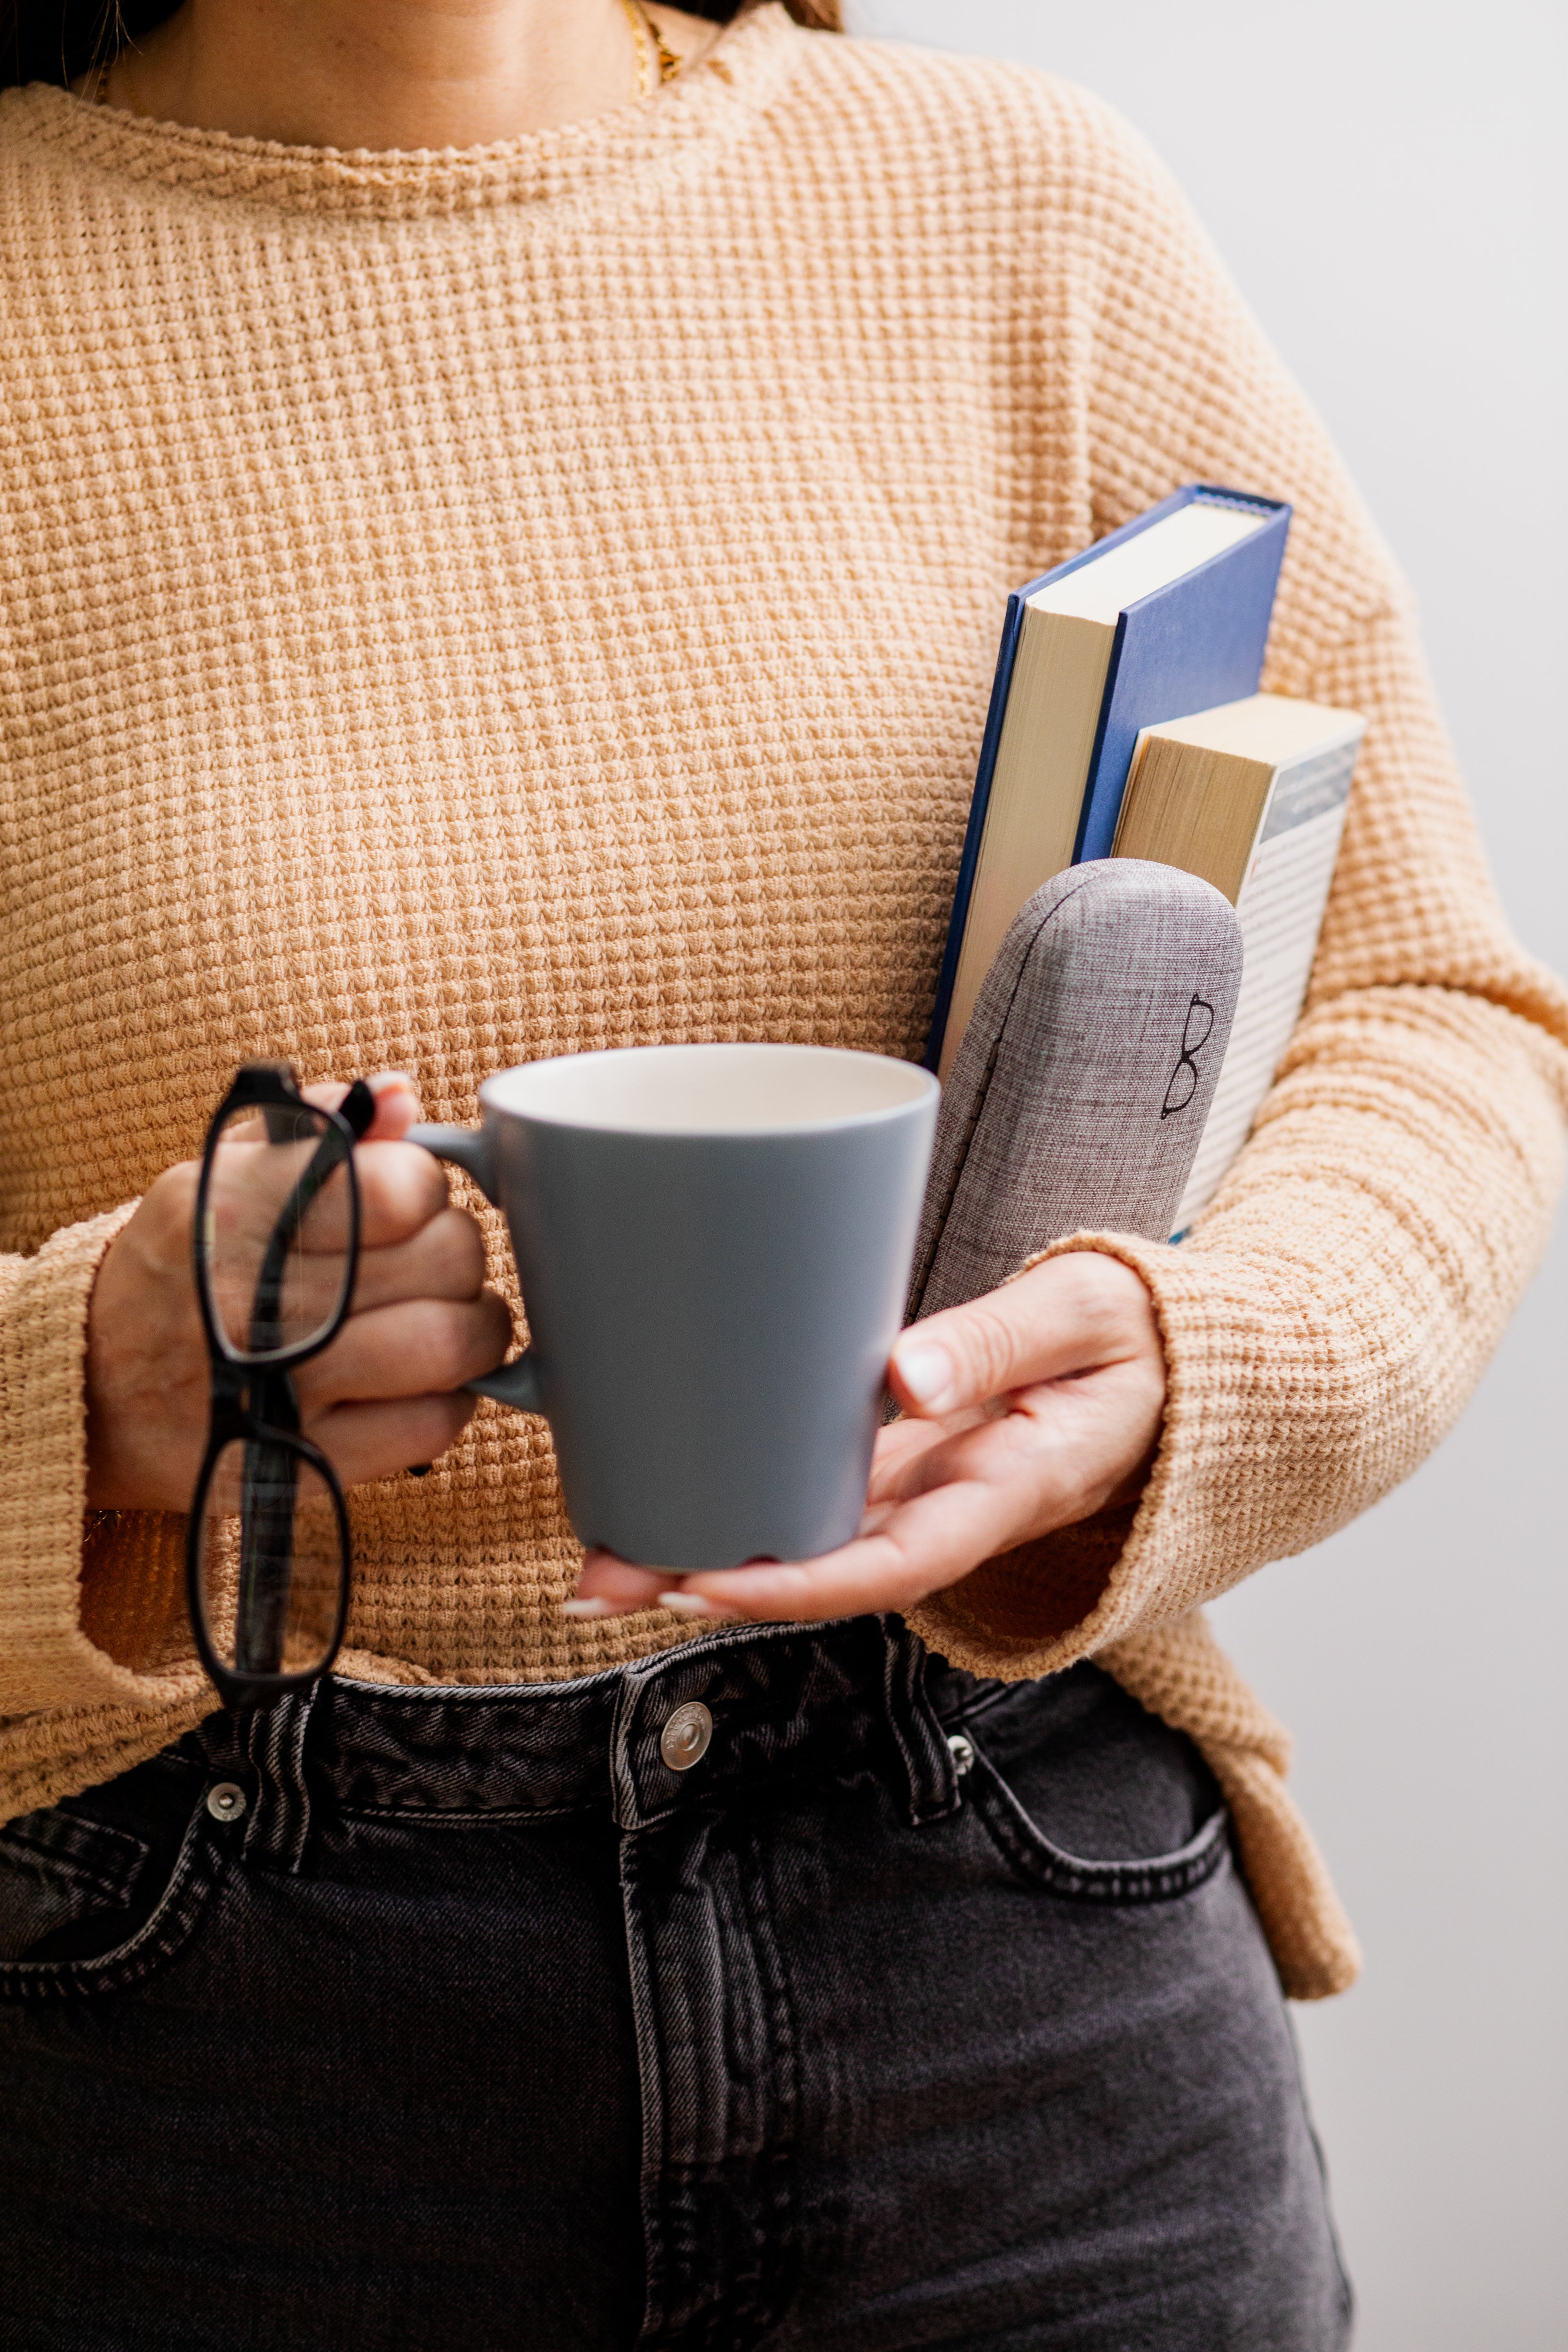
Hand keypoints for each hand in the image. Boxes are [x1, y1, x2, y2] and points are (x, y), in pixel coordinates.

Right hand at [85, 1075, 512, 1511]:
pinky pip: (431, 1423)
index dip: (426, 1189)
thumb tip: (402, 1097)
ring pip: (449, 1344)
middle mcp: (253, 1300)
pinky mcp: (303, 1461)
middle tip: (434, 1261)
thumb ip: (318, 1128)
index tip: (409, 1202)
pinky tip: (423, 1380)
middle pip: (443, 1260)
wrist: (89, 1387)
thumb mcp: (223, 1176)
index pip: (397, 1186)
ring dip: (477, 1328)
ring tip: (455, 1317)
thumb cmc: (179, 1268)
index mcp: (232, 1212)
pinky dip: (451, 1398)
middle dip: (458, 1254)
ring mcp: (279, 1389)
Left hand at [568, 1252, 1166, 1625]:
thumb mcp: (1086, 1315)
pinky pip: (819, 1489)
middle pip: (824, 1568)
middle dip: (710, 1583)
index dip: (798, 1586)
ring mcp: (925, 1486)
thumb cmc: (1141, 1335)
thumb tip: (905, 1375)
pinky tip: (670, 1485)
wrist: (1173, 1362)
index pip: (896, 1564)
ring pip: (808, 1535)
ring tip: (597, 1550)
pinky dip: (744, 1496)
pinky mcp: (904, 1455)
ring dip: (706, 1550)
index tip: (705, 1582)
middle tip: (595, 1580)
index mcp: (1011, 1488)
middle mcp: (956, 1506)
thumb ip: (1000, 1341)